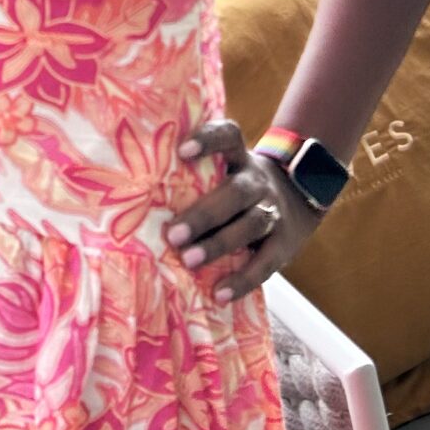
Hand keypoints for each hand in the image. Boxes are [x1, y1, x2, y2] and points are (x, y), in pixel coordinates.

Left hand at [164, 116, 321, 302]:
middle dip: (204, 213)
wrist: (299, 196)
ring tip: (190, 261)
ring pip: (252, 224)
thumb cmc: (236, 187)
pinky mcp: (284, 244)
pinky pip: (266, 263)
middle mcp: (257, 181)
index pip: (228, 135)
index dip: (208, 139)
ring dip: (220, 244)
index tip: (183, 150)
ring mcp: (273, 211)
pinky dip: (243, 280)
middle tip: (172, 234)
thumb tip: (131, 201)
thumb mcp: (225, 170)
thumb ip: (192, 178)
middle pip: (236, 191)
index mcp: (238, 158)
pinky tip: (220, 293)